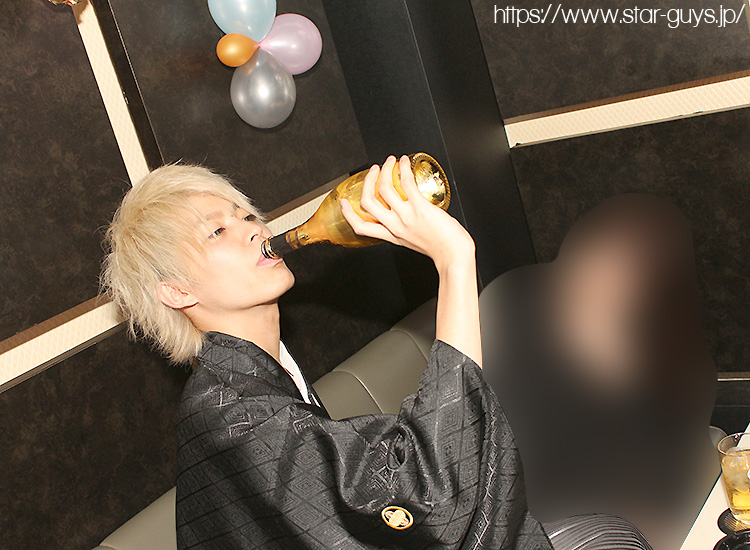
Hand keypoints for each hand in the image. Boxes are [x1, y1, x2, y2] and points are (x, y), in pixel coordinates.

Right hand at [340, 155, 474, 272]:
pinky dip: (403, 168)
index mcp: (391, 236)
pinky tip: (405, 162)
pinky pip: (406, 182)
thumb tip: (405, 216)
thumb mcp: (413, 242)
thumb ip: (404, 230)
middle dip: (368, 181)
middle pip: (367, 202)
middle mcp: (395, 226)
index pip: (361, 227)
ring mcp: (406, 216)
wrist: (454, 254)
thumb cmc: (441, 249)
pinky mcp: (420, 207)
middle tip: (373, 171)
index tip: (344, 203)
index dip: (348, 214)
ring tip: (390, 161)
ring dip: (385, 169)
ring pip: (383, 188)